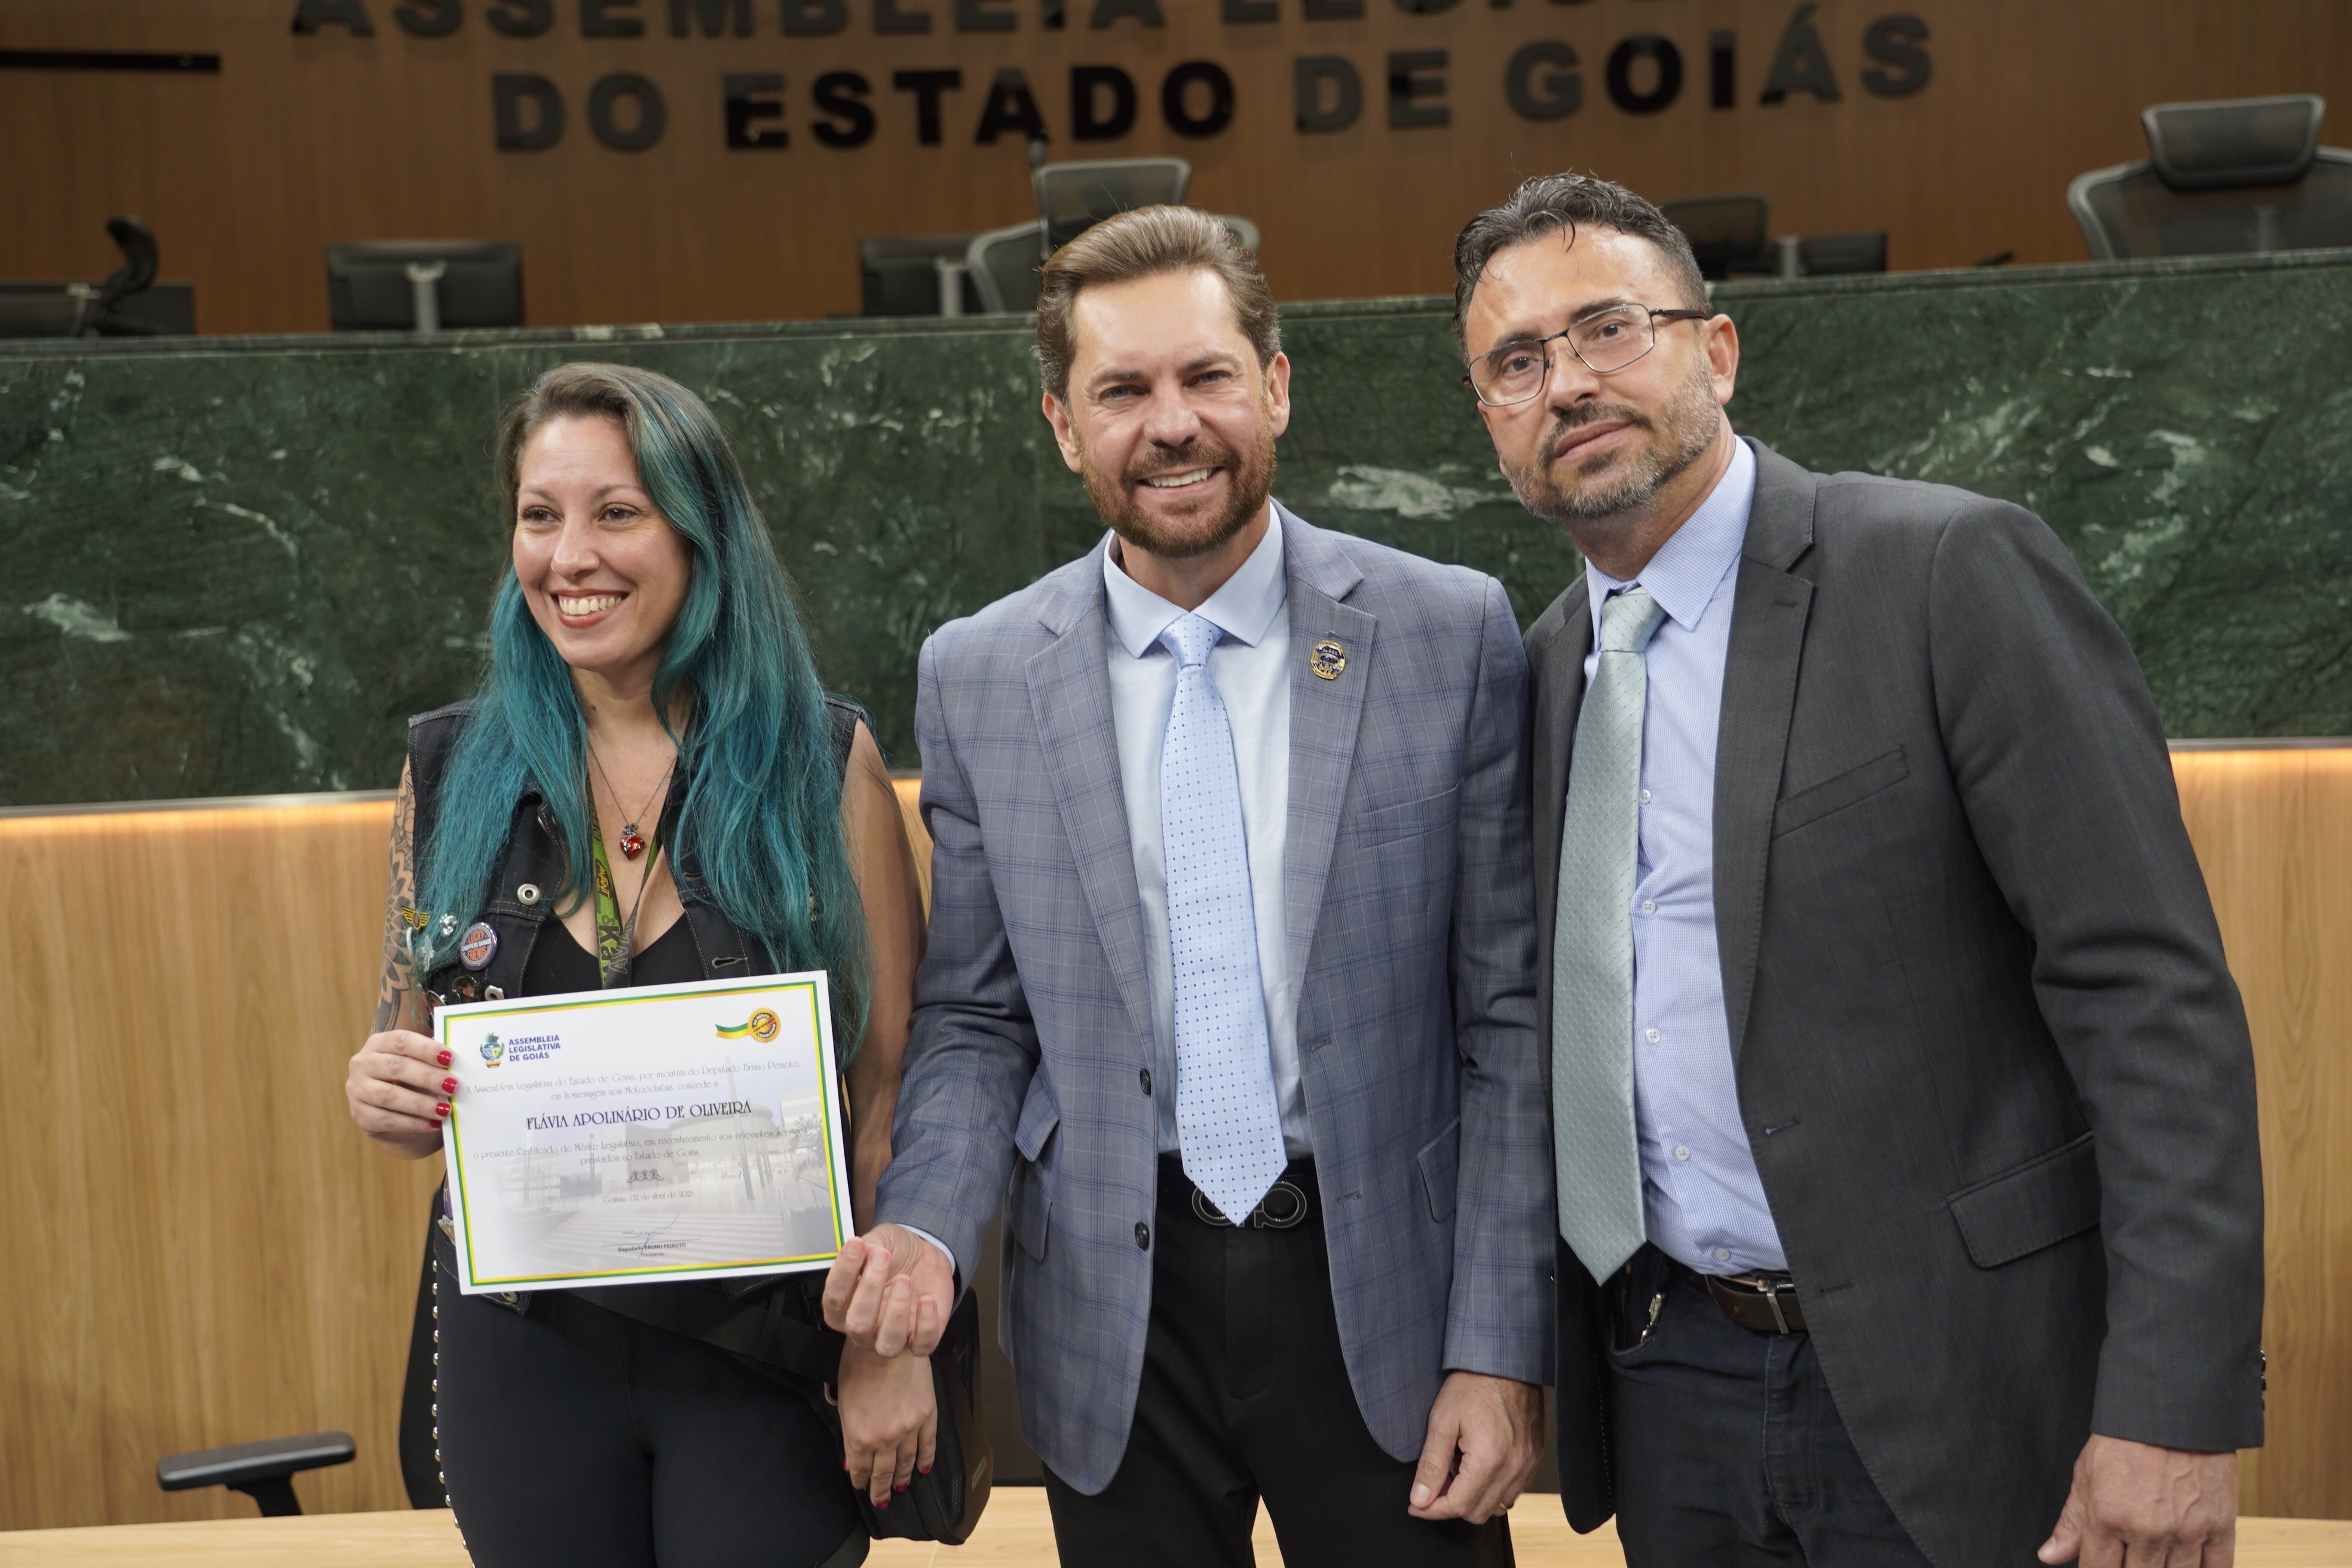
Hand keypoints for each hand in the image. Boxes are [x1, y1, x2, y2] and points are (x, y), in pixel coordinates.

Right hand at [347, 1029, 453, 1156]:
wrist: (392, 1110)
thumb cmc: (412, 1079)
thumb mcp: (419, 1064)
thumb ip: (434, 1062)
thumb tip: (460, 1065)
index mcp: (379, 1043)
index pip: (401, 1041)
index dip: (426, 1049)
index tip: (450, 1058)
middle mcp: (363, 1063)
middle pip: (396, 1067)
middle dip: (428, 1077)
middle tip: (454, 1086)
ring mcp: (357, 1089)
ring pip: (389, 1095)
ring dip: (421, 1104)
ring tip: (446, 1110)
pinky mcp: (359, 1114)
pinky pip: (386, 1119)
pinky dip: (412, 1123)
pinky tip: (433, 1124)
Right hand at [821, 1223, 953, 1356]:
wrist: (926, 1255)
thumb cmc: (894, 1253)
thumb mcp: (879, 1241)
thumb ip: (868, 1246)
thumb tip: (860, 1248)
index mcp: (844, 1305)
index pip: (834, 1299)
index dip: (843, 1272)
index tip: (856, 1245)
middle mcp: (864, 1328)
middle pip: (857, 1325)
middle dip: (869, 1290)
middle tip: (883, 1257)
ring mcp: (891, 1336)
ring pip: (887, 1345)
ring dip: (897, 1313)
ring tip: (905, 1280)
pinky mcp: (920, 1340)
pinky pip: (922, 1346)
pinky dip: (926, 1325)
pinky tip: (927, 1299)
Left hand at [838, 1339, 938, 1507]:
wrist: (888, 1340)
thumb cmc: (859, 1362)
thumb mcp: (843, 1399)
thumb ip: (849, 1429)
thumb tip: (853, 1453)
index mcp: (859, 1435)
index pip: (860, 1468)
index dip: (861, 1480)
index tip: (861, 1486)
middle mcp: (884, 1438)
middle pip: (883, 1472)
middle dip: (881, 1488)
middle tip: (881, 1499)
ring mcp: (909, 1428)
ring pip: (907, 1463)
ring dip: (903, 1478)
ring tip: (901, 1487)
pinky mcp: (927, 1415)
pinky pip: (928, 1445)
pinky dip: (926, 1460)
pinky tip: (924, 1469)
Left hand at [1407, 1372, 1543, 1523]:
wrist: (1506, 1361)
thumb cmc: (1474, 1384)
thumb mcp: (1442, 1420)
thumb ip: (1431, 1464)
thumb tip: (1420, 1498)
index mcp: (1489, 1459)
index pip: (1458, 1506)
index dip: (1432, 1510)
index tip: (1416, 1505)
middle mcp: (1513, 1467)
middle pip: (1477, 1512)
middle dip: (1450, 1505)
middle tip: (1434, 1484)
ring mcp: (1527, 1464)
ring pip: (1497, 1506)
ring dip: (1472, 1498)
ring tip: (1456, 1472)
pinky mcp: (1533, 1457)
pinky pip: (1512, 1490)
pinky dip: (1491, 1488)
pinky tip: (1476, 1467)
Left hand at [2038, 1434, 2236, 1566]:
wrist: (2175, 1408)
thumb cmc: (2127, 1438)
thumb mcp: (2087, 1474)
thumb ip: (2072, 1521)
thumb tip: (2051, 1556)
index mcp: (2108, 1517)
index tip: (2101, 1565)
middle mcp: (2147, 1530)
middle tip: (2130, 1557)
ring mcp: (2186, 1532)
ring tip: (2154, 1559)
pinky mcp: (2220, 1527)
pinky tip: (2189, 1564)